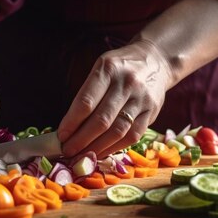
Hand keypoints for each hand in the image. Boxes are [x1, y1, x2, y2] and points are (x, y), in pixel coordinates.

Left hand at [58, 40, 172, 157]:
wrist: (156, 60)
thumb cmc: (120, 68)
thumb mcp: (101, 68)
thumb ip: (88, 93)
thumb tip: (70, 127)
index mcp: (108, 69)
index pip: (86, 102)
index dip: (72, 123)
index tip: (61, 136)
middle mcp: (127, 83)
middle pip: (101, 120)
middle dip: (81, 140)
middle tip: (67, 151)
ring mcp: (142, 99)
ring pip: (117, 131)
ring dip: (97, 148)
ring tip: (82, 156)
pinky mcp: (152, 112)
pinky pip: (133, 136)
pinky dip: (115, 148)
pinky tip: (101, 153)